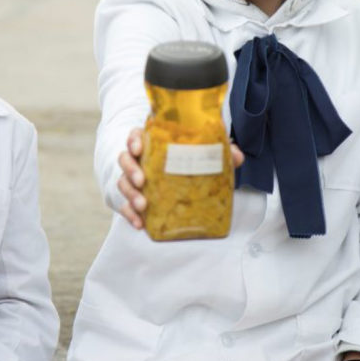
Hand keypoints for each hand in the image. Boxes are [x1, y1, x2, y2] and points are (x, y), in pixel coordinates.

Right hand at [116, 127, 243, 229]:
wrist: (181, 183)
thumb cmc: (189, 163)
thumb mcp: (204, 156)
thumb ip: (219, 153)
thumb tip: (236, 155)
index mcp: (152, 144)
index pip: (135, 136)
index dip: (133, 140)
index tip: (139, 148)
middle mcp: (139, 160)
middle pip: (125, 159)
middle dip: (131, 170)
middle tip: (141, 180)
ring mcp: (133, 181)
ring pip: (123, 183)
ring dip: (130, 194)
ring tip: (143, 205)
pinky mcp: (132, 200)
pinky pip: (125, 207)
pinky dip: (130, 215)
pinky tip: (139, 224)